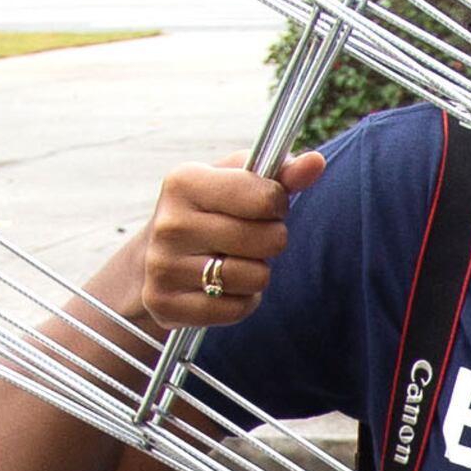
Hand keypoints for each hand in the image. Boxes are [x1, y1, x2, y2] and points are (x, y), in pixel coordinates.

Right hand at [134, 147, 325, 333]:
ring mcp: (163, 266)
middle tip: (249, 238)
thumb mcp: (238, 185)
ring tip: (232, 261)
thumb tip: (315, 162)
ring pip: (256, 277)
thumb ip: (282, 174)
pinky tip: (221, 288)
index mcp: (184, 183)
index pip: (266, 197)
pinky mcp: (165, 304)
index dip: (276, 205)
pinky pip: (237, 309)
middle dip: (271, 240)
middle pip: (269, 239)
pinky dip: (242, 302)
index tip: (264, 207)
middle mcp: (169, 223)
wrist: (154, 259)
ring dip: (257, 273)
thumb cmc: (210, 214)